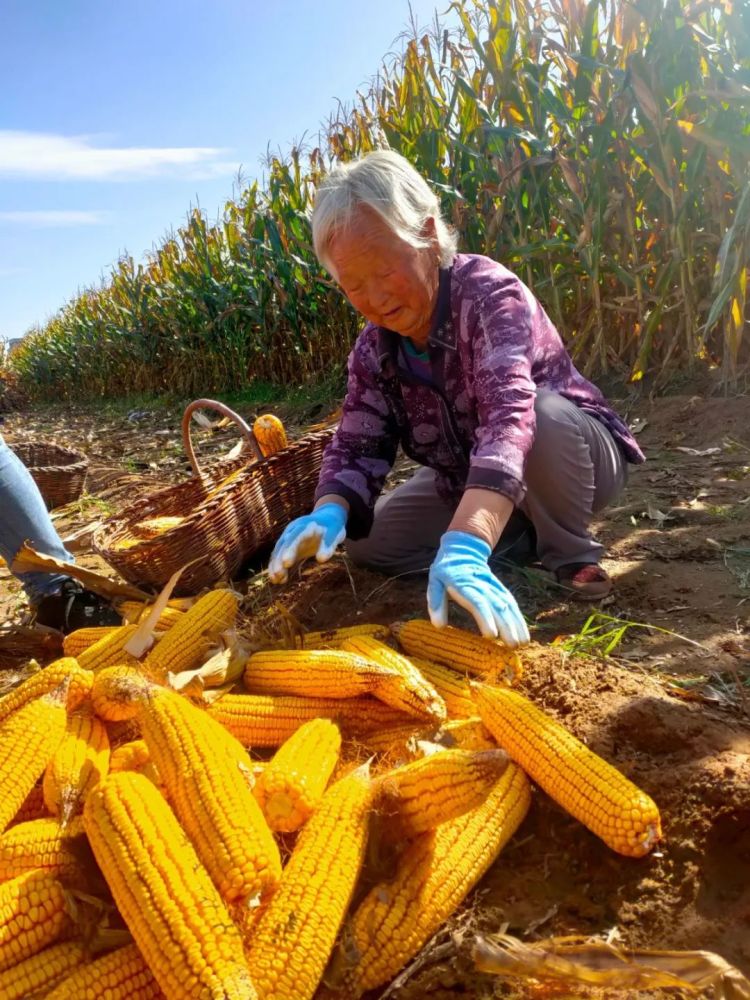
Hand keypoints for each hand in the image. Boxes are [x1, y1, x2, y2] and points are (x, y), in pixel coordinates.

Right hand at [268, 503, 346, 583]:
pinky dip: (276, 566)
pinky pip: (279, 556)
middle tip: (278, 574)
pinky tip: (277, 579)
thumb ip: (329, 545)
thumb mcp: (335, 534)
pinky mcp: (289, 547)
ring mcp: (289, 538)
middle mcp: (293, 530)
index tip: (286, 563)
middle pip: (283, 545)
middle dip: (279, 559)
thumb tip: (321, 559)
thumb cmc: (333, 527)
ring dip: (275, 565)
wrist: (327, 518)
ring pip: (278, 551)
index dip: (289, 549)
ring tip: (275, 579)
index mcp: (304, 525)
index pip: (295, 537)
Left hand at [427, 530, 529, 645]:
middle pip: (497, 606)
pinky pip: (512, 603)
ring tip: (522, 643)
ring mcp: (494, 587)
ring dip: (516, 624)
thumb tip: (439, 626)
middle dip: (507, 626)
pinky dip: (519, 618)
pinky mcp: (500, 589)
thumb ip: (435, 602)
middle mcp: (483, 585)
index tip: (491, 636)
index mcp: (465, 584)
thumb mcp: (434, 582)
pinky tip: (523, 633)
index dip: (485, 618)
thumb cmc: (446, 571)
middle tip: (512, 646)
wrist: (463, 550)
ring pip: (508, 605)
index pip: (478, 602)